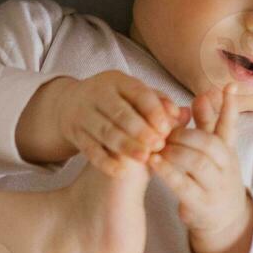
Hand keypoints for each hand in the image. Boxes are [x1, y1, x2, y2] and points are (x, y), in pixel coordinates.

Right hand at [57, 71, 186, 176]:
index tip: (167, 128)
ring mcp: (84, 114)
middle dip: (140, 130)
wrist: (69, 105)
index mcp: (117, 81)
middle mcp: (97, 94)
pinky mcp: (75, 134)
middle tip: (159, 145)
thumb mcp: (133, 95)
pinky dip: (105, 162)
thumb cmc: (115, 101)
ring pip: (105, 131)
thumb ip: (159, 103)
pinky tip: (122, 172)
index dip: (154, 110)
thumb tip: (183, 113)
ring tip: (144, 158)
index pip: (138, 93)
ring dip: (125, 146)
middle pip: (120, 113)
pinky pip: (90, 150)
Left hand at [147, 83, 252, 252]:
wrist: (224, 220)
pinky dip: (168, 172)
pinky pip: (184, 186)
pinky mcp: (201, 204)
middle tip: (164, 129)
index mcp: (228, 151)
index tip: (228, 86)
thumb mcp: (214, 151)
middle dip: (186, 134)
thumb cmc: (213, 177)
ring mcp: (216, 186)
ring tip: (157, 144)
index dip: (230, 107)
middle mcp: (226, 167)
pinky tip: (153, 162)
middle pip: (210, 144)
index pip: (231, 126)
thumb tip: (203, 93)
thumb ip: (207, 123)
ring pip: (198, 163)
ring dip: (176, 151)